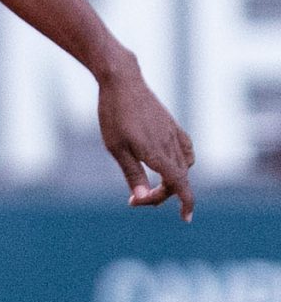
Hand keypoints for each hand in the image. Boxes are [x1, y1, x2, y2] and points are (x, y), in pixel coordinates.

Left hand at [97, 65, 194, 220]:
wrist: (123, 82)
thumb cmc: (114, 116)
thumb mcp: (116, 149)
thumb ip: (132, 175)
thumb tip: (142, 199)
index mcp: (158, 154)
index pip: (180, 185)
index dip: (186, 204)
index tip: (186, 219)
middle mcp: (172, 145)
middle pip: (178, 180)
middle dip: (160, 195)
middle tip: (134, 200)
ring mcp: (175, 134)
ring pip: (184, 166)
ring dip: (171, 181)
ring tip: (149, 186)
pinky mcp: (173, 126)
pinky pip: (187, 150)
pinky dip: (183, 163)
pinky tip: (169, 164)